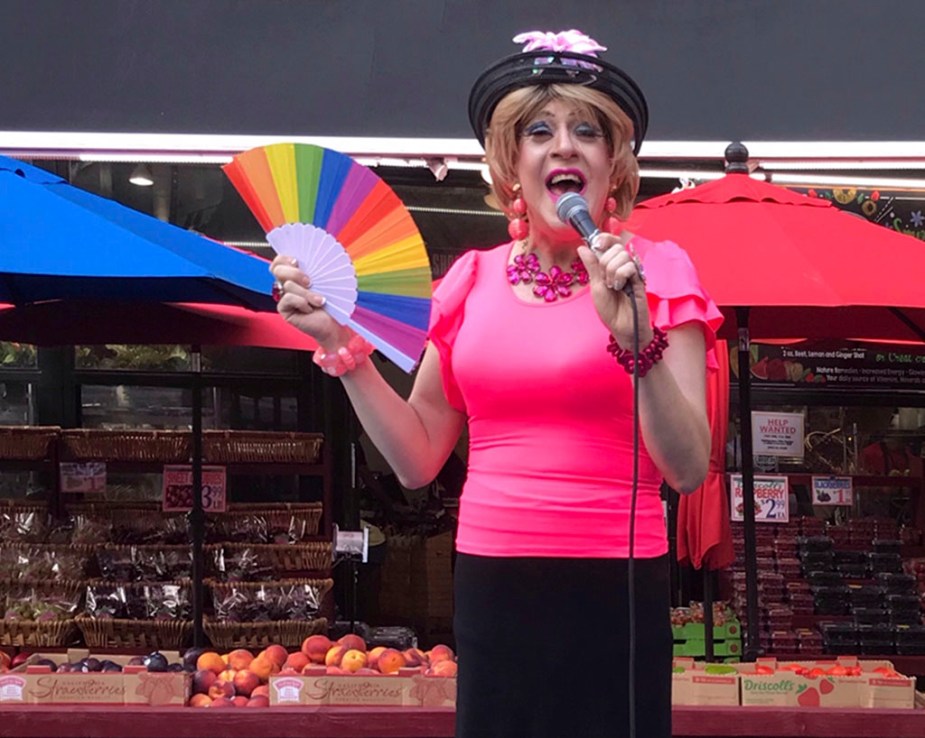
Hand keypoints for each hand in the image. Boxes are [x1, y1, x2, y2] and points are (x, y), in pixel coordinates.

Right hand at [269, 255, 349, 348]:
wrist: (334, 323)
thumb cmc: (332, 302)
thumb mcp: (324, 281)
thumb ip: (314, 269)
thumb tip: (312, 257)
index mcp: (296, 275)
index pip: (280, 262)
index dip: (284, 259)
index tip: (297, 261)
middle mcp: (288, 284)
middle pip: (277, 270)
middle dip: (294, 273)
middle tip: (310, 282)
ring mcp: (285, 297)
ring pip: (288, 285)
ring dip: (307, 293)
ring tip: (320, 301)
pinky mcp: (284, 309)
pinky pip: (288, 298)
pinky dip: (302, 302)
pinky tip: (310, 309)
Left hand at [577, 233, 651, 347]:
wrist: (621, 327)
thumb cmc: (609, 310)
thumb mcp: (595, 285)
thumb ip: (591, 266)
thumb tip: (582, 247)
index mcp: (611, 265)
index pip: (610, 242)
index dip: (604, 238)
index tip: (597, 244)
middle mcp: (623, 266)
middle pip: (615, 247)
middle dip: (605, 262)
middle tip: (605, 279)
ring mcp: (633, 271)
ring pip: (622, 255)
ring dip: (612, 271)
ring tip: (613, 286)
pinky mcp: (640, 278)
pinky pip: (630, 266)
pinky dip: (621, 276)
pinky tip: (621, 287)